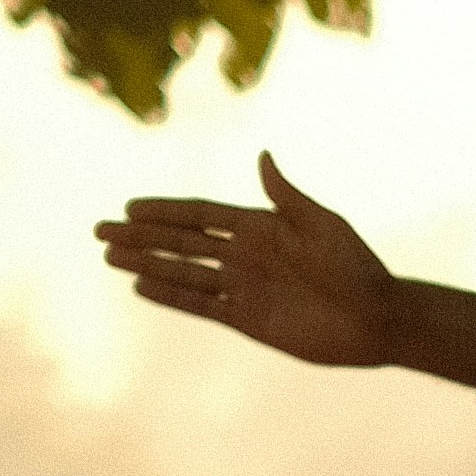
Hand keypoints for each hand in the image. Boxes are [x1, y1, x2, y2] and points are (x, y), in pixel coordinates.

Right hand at [96, 149, 426, 370]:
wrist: (376, 317)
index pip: (200, 214)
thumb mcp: (322, 224)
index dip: (164, 210)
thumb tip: (262, 156)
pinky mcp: (247, 319)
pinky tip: (142, 285)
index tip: (129, 206)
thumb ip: (286, 196)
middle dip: (141, 236)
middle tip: (99, 230)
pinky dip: (172, 296)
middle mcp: (244, 255)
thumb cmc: (356, 266)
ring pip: (184, 272)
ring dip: (147, 264)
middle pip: (181, 242)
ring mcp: (243, 287)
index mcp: (259, 227)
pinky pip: (201, 305)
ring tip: (109, 257)